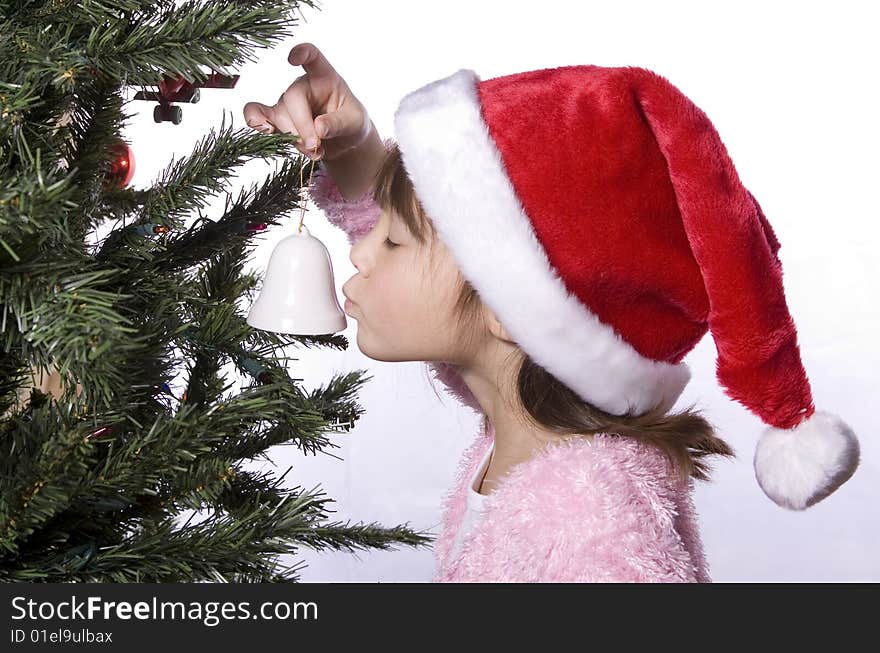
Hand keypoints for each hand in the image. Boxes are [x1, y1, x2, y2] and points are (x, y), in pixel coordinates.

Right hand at [243, 42, 373, 160]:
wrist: (343, 142)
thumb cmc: (351, 124)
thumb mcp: (356, 123)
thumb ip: (338, 124)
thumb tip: (318, 129)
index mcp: (324, 77)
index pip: (312, 57)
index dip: (302, 53)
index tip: (293, 59)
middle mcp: (302, 86)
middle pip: (292, 99)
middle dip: (303, 128)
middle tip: (317, 147)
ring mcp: (287, 102)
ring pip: (279, 115)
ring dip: (294, 139)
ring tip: (314, 152)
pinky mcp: (277, 118)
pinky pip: (256, 114)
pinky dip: (256, 122)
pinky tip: (266, 131)